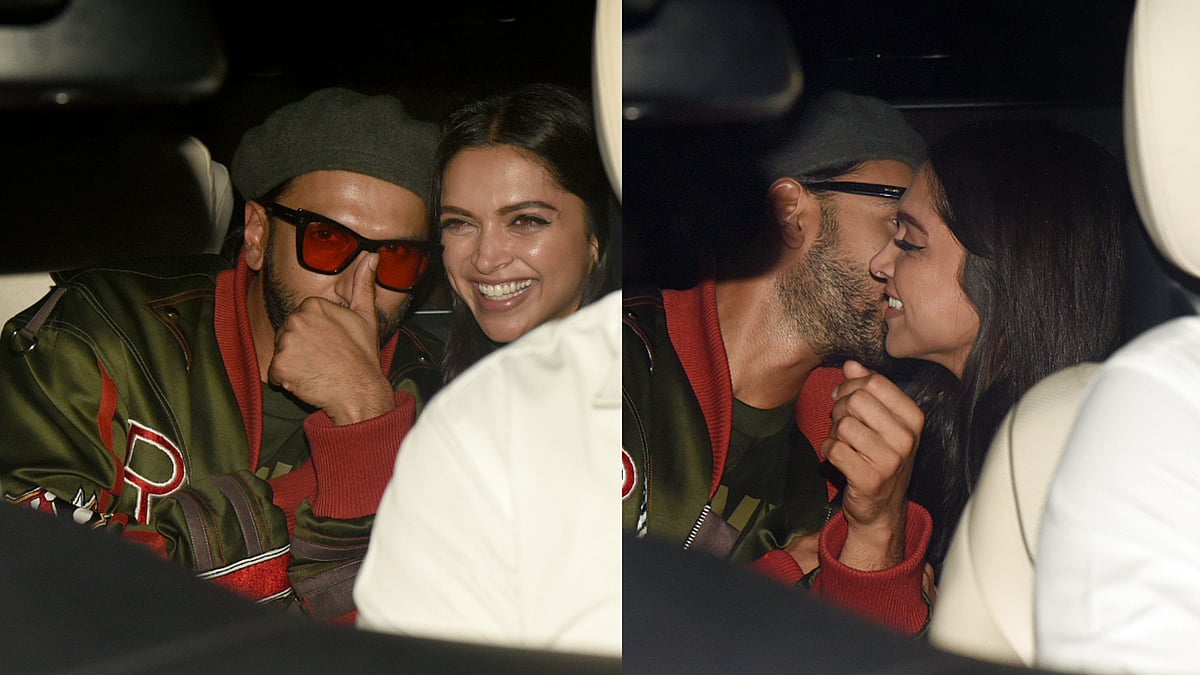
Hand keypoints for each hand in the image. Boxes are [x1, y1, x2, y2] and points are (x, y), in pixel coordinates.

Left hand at [268, 254, 395, 424]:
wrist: (359, 390)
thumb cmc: (363, 357)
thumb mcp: (367, 317)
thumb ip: (363, 285)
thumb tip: (371, 256)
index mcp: (314, 305)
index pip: (301, 318)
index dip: (314, 334)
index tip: (329, 344)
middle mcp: (297, 319)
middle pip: (287, 333)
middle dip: (300, 347)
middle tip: (323, 357)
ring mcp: (287, 342)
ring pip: (281, 352)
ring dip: (293, 363)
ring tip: (317, 368)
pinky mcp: (279, 364)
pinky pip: (275, 373)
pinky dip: (287, 379)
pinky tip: (307, 379)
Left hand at [820, 360, 923, 569]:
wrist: (882, 508)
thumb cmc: (880, 457)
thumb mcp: (881, 421)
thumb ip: (868, 389)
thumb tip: (852, 364)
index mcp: (913, 418)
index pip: (874, 382)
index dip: (851, 386)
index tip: (844, 398)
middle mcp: (906, 438)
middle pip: (856, 401)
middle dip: (840, 409)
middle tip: (841, 424)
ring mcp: (890, 460)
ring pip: (843, 425)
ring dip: (834, 433)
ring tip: (843, 443)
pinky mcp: (870, 479)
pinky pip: (833, 449)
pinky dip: (828, 451)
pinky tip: (838, 458)